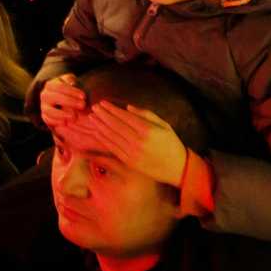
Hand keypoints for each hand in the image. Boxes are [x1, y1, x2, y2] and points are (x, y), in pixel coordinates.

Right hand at [37, 74, 86, 125]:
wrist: (61, 100)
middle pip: (55, 98)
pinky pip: (48, 120)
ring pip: (50, 110)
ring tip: (74, 116)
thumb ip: (71, 81)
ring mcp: (44, 106)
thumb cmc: (69, 90)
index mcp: (50, 85)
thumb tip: (72, 83)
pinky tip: (66, 122)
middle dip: (70, 102)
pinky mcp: (45, 117)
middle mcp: (45, 95)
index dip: (72, 91)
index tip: (83, 96)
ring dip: (62, 114)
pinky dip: (57, 122)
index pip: (59, 87)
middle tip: (82, 105)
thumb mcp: (70, 82)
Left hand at [68, 101, 191, 189]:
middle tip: (94, 107)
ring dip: (100, 126)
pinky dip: (103, 139)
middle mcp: (138, 141)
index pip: (124, 116)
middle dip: (103, 115)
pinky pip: (113, 148)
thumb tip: (127, 107)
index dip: (112, 109)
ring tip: (92, 118)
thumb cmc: (172, 144)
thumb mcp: (164, 125)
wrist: (178, 168)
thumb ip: (146, 114)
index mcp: (147, 130)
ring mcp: (132, 153)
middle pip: (115, 125)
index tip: (103, 103)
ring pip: (112, 136)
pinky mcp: (129, 162)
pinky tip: (97, 132)